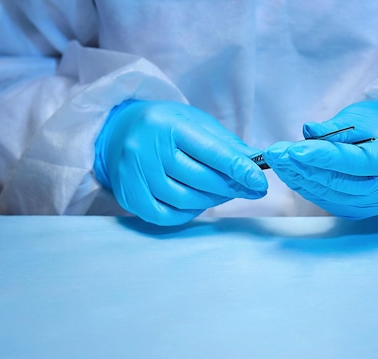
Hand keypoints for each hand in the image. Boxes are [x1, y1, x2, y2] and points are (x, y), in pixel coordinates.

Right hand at [94, 100, 267, 225]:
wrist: (118, 131)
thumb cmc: (165, 126)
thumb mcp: (196, 123)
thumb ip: (226, 144)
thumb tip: (256, 164)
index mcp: (168, 124)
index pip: (211, 152)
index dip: (239, 170)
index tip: (259, 182)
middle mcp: (146, 148)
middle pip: (200, 180)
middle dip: (230, 187)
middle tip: (248, 188)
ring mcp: (134, 174)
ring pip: (185, 200)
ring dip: (212, 201)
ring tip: (221, 193)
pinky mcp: (129, 195)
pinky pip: (166, 216)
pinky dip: (188, 214)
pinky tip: (196, 204)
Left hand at [263, 101, 377, 218]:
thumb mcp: (364, 116)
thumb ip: (336, 128)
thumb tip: (307, 131)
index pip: (354, 161)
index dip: (322, 157)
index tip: (294, 150)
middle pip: (337, 182)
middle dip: (302, 167)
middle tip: (275, 152)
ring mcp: (370, 205)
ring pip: (328, 194)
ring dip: (298, 177)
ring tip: (276, 160)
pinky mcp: (356, 211)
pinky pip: (326, 199)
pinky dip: (305, 186)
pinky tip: (289, 172)